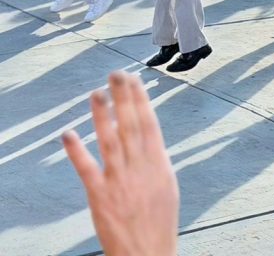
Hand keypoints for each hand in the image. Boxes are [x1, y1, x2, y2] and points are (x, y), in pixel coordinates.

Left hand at [61, 71, 178, 255]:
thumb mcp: (166, 186)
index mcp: (159, 164)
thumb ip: (156, 161)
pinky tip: (69, 133)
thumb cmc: (158, 222)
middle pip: (131, 126)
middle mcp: (140, 168)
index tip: (134, 80)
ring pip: (110, 141)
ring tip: (95, 93)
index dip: (141, 100)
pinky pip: (86, 169)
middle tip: (116, 74)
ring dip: (102, 116)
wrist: (148, 253)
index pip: (149, 124)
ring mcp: (119, 181)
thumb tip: (150, 138)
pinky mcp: (100, 197)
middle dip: (124, 98)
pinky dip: (77, 150)